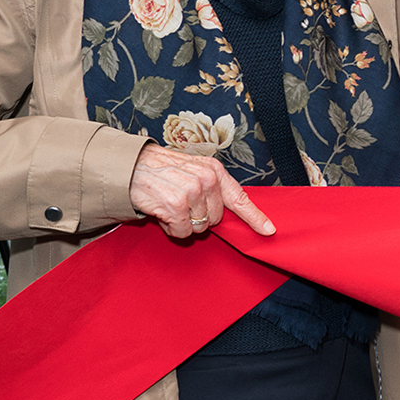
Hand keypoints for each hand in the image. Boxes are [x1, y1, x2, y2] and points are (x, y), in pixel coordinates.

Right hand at [127, 143, 274, 238]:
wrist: (131, 166)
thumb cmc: (163, 170)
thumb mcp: (194, 170)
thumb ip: (213, 187)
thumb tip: (229, 211)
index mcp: (215, 171)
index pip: (240, 198)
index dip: (255, 217)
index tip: (269, 230)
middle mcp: (206, 180)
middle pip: (216, 218)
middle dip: (199, 217)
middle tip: (181, 203)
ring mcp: (192, 193)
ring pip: (200, 227)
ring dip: (184, 223)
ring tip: (170, 205)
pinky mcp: (176, 206)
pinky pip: (183, 232)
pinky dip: (172, 228)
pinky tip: (163, 213)